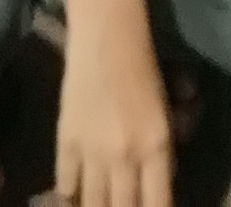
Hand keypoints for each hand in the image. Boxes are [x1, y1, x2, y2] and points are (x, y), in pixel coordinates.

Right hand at [53, 12, 172, 206]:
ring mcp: (92, 152)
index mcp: (157, 147)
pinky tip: (74, 199)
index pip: (158, 205)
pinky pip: (66, 186)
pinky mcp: (66, 143)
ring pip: (93, 205)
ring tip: (100, 205)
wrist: (108, 39)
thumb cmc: (145, 71)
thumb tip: (156, 189)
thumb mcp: (165, 117)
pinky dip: (70, 197)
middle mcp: (126, 156)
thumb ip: (161, 157)